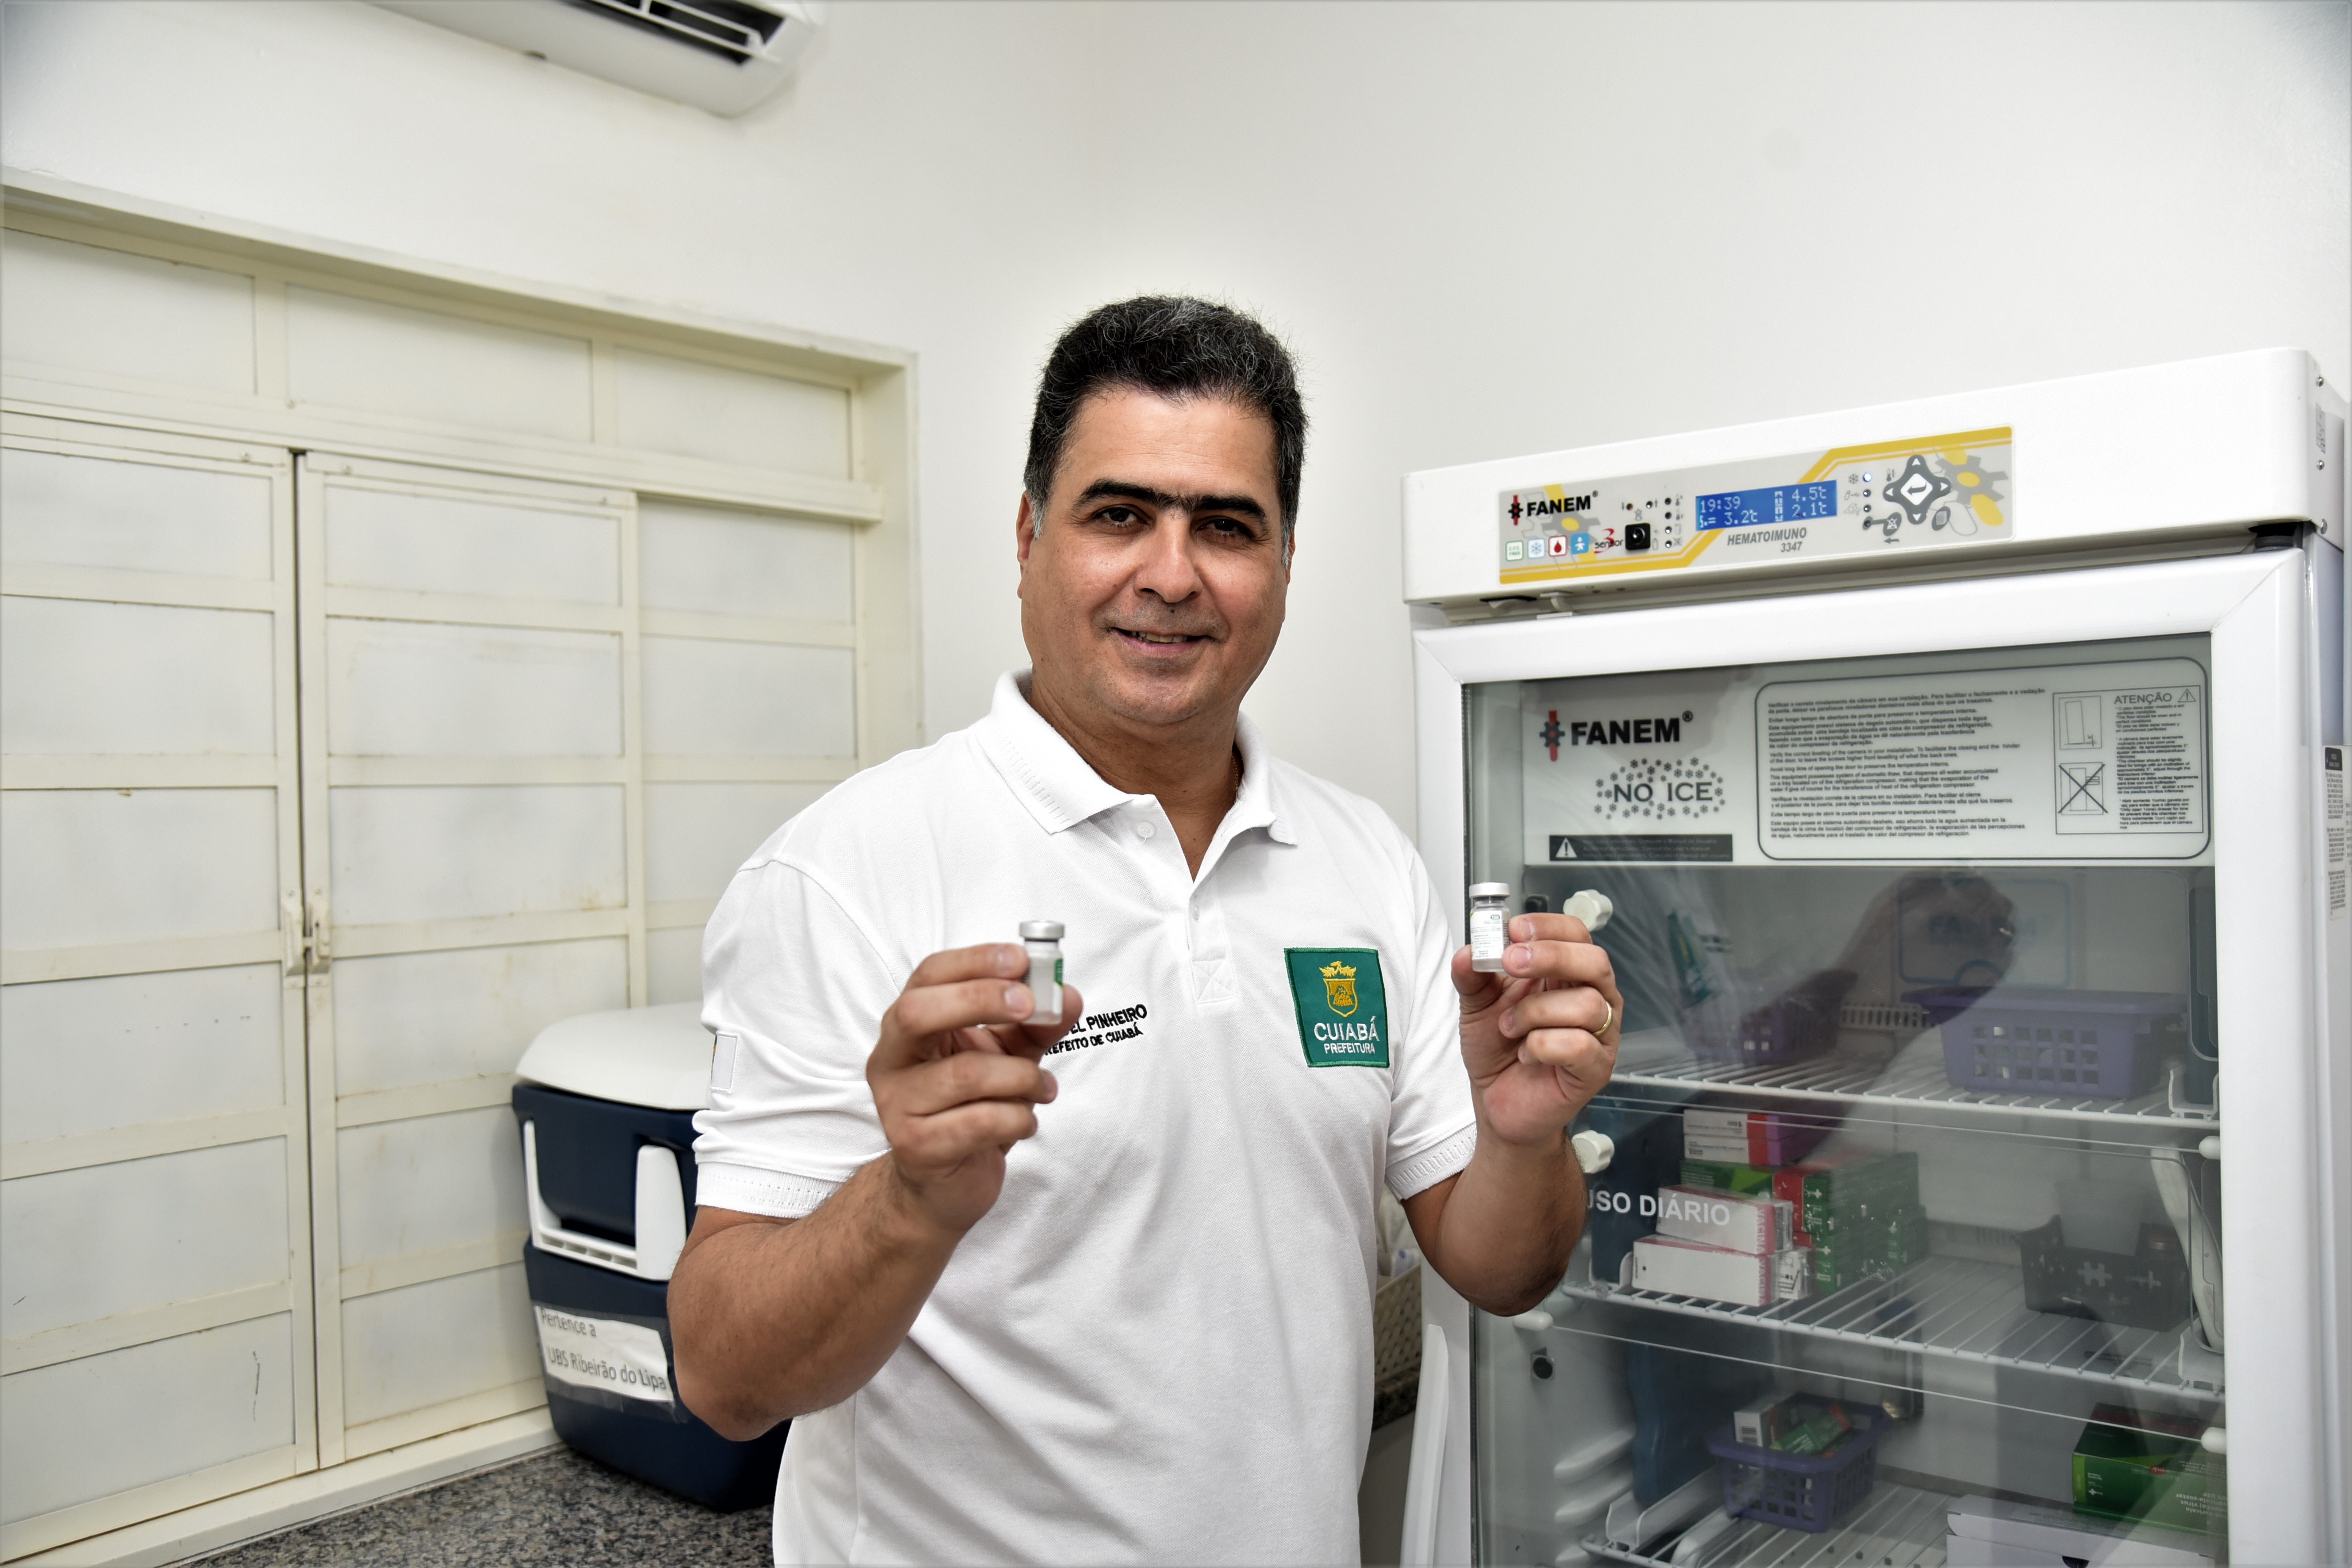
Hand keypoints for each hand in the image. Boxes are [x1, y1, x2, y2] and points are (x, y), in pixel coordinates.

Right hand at [867, 944, 1082, 1237]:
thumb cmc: (974, 1106)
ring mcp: (896, 1104)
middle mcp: (891, 1059)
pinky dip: (1017, 1118)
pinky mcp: (915, 1147)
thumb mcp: (1010, 1054)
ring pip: (964, 1074)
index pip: (929, 975)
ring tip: (1043, 1089)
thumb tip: (1067, 996)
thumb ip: (1037, 1023)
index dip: (974, 961)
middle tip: (1031, 1007)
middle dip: (980, 1001)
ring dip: (1021, 1077)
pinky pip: (977, 1121)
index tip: (1021, 960)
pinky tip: (1024, 1121)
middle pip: (919, 1013)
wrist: (948, 1183)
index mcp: (909, 1025)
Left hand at [1453, 912, 1620, 1147]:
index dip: (1548, 926)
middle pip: (1594, 960)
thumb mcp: (1476, 1005)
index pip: (1576, 933)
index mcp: (1567, 974)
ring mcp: (1600, 1034)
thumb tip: (1468, 952)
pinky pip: (1580, 1045)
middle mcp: (1592, 997)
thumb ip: (1472, 975)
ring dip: (1535, 1012)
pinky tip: (1528, 1053)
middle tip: (1511, 963)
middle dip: (1551, 956)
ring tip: (1510, 1028)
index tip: (1513, 930)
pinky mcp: (1596, 1068)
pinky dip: (1543, 1046)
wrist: (1498, 1103)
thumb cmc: (1498, 1051)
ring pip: (1586, 1004)